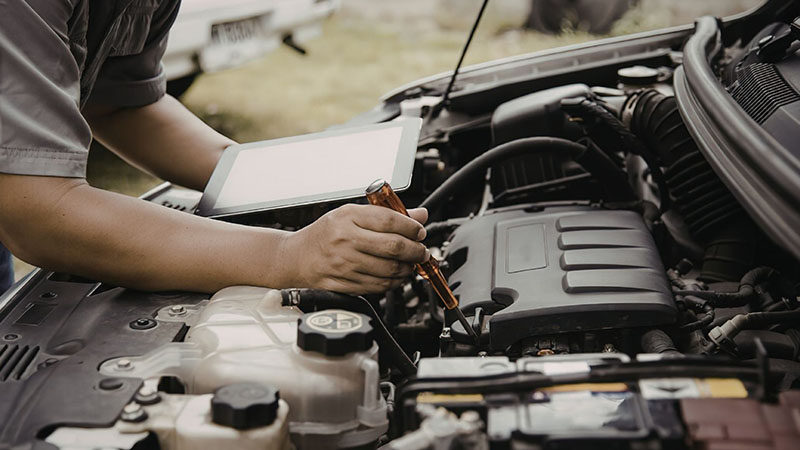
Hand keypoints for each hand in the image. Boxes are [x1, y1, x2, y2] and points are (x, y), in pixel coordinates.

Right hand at [280, 204, 428, 293]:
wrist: (296, 257)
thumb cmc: (325, 233)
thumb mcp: (352, 215)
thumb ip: (387, 215)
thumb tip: (419, 215)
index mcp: (348, 218)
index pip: (390, 221)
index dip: (412, 228)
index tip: (420, 232)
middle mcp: (345, 240)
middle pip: (393, 247)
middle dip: (416, 250)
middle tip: (422, 251)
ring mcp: (344, 264)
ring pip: (389, 270)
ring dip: (407, 268)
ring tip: (410, 263)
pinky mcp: (345, 284)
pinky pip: (378, 286)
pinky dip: (393, 282)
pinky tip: (395, 275)